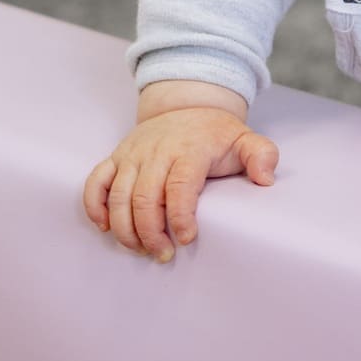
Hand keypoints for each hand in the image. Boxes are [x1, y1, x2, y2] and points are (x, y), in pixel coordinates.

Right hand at [83, 106, 278, 261]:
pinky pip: (95, 182)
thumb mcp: (246, 139)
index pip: (180, 185)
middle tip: (165, 255)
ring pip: (118, 196)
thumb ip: (263, 155)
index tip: (187, 239)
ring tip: (142, 249)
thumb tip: (265, 178)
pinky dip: (95, 207)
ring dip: (126, 229)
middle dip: (151, 233)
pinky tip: (106, 228)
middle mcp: (156, 151)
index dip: (180, 215)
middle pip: (144, 197)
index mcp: (189, 149)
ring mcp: (132, 154)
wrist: (186, 106)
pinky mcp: (116, 158)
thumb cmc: (216, 134)